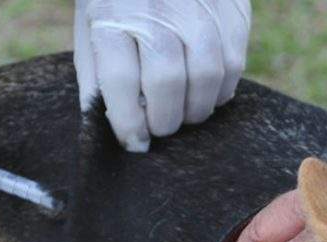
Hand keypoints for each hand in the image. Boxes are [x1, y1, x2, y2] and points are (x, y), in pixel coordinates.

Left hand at [74, 0, 250, 151]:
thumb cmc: (120, 1)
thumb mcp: (93, 26)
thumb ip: (98, 76)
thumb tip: (114, 127)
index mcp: (113, 13)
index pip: (121, 82)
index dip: (128, 123)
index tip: (134, 142)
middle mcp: (158, 9)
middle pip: (166, 83)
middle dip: (163, 120)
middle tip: (160, 127)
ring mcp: (200, 10)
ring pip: (206, 80)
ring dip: (194, 110)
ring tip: (182, 112)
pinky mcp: (232, 14)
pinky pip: (233, 69)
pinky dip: (218, 91)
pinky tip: (202, 89)